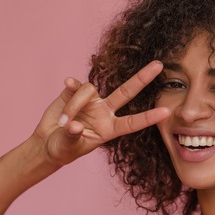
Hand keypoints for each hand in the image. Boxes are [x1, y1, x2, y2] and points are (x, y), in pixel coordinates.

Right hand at [33, 61, 169, 166]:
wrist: (48, 142)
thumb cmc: (64, 149)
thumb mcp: (69, 147)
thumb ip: (73, 136)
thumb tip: (74, 124)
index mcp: (110, 129)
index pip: (133, 122)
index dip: (148, 117)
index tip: (166, 112)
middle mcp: (104, 111)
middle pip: (127, 92)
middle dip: (142, 78)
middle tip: (159, 65)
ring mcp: (91, 100)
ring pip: (89, 90)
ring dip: (75, 105)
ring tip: (63, 122)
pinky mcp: (74, 92)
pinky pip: (76, 84)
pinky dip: (71, 86)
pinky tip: (66, 85)